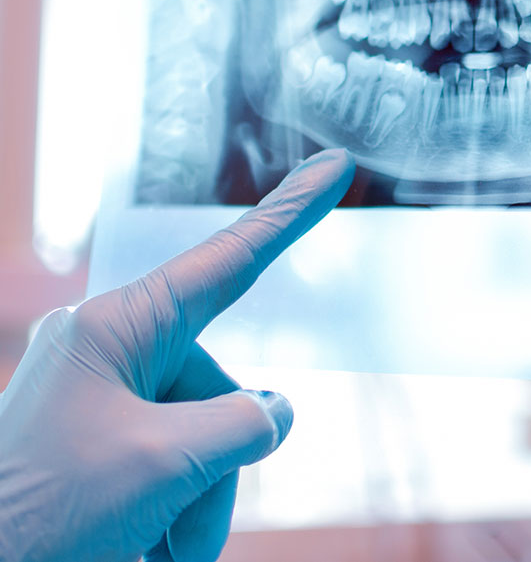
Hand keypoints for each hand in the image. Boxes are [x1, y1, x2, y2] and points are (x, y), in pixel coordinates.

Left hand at [0, 148, 353, 561]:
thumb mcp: (159, 464)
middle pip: (220, 387)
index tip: (335, 167)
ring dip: (198, 498)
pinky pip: (174, 459)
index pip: (229, 257)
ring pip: (203, 434)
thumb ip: (240, 424)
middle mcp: (112, 350)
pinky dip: (177, 506)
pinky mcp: (101, 438)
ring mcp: (104, 396)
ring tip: (158, 546)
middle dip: (218, 463)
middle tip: (176, 525)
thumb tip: (273, 412)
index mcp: (115, 327)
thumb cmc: (34, 518)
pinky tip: (149, 546)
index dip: (292, 210)